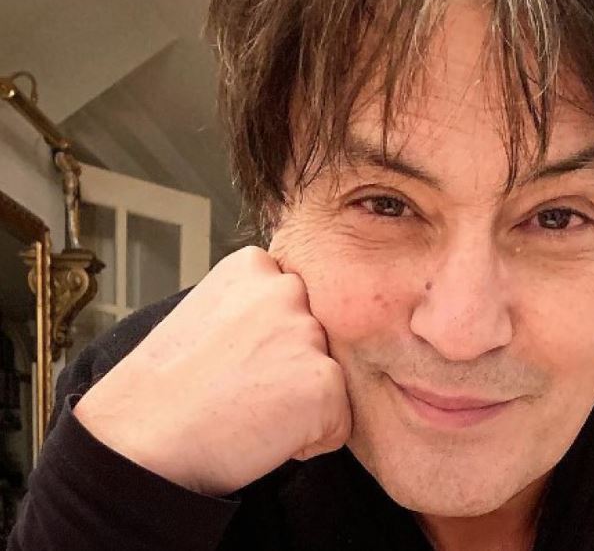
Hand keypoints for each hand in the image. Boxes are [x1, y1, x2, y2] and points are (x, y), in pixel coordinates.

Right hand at [72, 246, 351, 495]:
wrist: (139, 440)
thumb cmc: (163, 391)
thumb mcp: (207, 315)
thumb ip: (255, 308)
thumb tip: (296, 323)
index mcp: (255, 267)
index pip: (298, 303)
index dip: (271, 342)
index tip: (233, 359)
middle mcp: (288, 289)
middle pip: (321, 338)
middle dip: (293, 368)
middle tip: (241, 389)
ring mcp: (309, 333)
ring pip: (331, 378)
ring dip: (302, 403)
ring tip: (246, 410)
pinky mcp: (325, 381)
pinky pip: (339, 423)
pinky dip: (311, 441)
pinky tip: (261, 434)